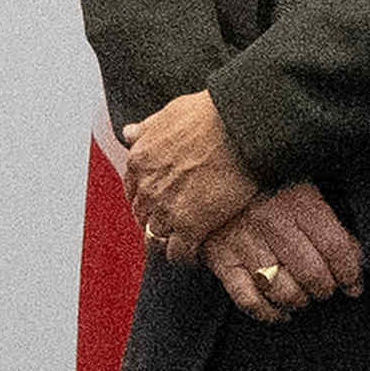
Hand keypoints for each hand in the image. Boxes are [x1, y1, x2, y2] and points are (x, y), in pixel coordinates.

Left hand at [124, 90, 261, 247]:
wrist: (240, 128)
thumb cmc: (210, 115)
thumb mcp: (169, 113)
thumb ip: (148, 128)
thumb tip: (130, 133)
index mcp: (140, 160)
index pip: (132, 189)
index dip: (144, 197)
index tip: (155, 202)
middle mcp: (148, 187)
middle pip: (142, 214)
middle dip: (153, 219)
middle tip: (170, 222)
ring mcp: (167, 209)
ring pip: (156, 236)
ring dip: (167, 239)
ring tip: (181, 240)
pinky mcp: (191, 226)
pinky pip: (178, 253)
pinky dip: (183, 256)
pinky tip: (193, 254)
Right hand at [204, 182, 366, 321]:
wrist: (209, 176)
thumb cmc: (260, 181)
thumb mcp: (300, 184)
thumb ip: (326, 218)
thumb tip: (353, 255)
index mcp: (296, 200)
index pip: (335, 247)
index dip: (350, 273)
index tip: (353, 283)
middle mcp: (271, 222)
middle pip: (311, 274)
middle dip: (325, 289)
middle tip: (326, 288)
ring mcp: (244, 242)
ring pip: (283, 290)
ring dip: (299, 301)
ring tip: (303, 297)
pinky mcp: (221, 259)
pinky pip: (248, 299)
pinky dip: (267, 312)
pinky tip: (279, 311)